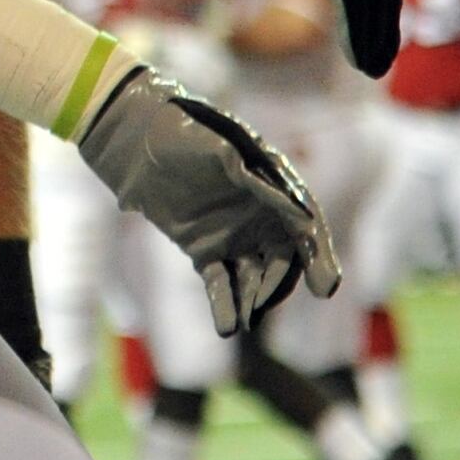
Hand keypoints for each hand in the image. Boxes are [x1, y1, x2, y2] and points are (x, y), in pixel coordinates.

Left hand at [78, 66, 337, 334]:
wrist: (134, 138)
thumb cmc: (182, 131)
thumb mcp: (221, 148)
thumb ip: (258, 180)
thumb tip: (298, 215)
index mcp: (272, 185)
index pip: (306, 227)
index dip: (319, 256)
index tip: (326, 286)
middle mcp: (260, 215)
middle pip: (283, 258)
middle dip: (280, 283)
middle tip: (264, 302)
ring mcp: (233, 235)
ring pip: (253, 276)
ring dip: (252, 300)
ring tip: (243, 321)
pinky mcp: (204, 251)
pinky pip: (221, 282)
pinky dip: (225, 305)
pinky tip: (227, 328)